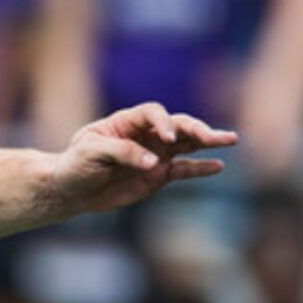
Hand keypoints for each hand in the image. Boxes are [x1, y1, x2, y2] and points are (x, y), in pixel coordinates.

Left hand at [46, 102, 235, 216]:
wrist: (71, 188)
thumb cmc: (76, 164)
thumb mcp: (91, 153)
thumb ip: (122, 153)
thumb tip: (154, 162)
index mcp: (128, 122)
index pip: (154, 114)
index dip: (164, 123)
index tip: (168, 138)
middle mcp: (147, 134)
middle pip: (178, 125)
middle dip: (197, 129)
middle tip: (214, 136)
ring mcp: (156, 154)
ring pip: (187, 144)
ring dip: (208, 141)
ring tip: (231, 140)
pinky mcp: (158, 174)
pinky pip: (184, 169)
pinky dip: (200, 168)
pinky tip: (218, 166)